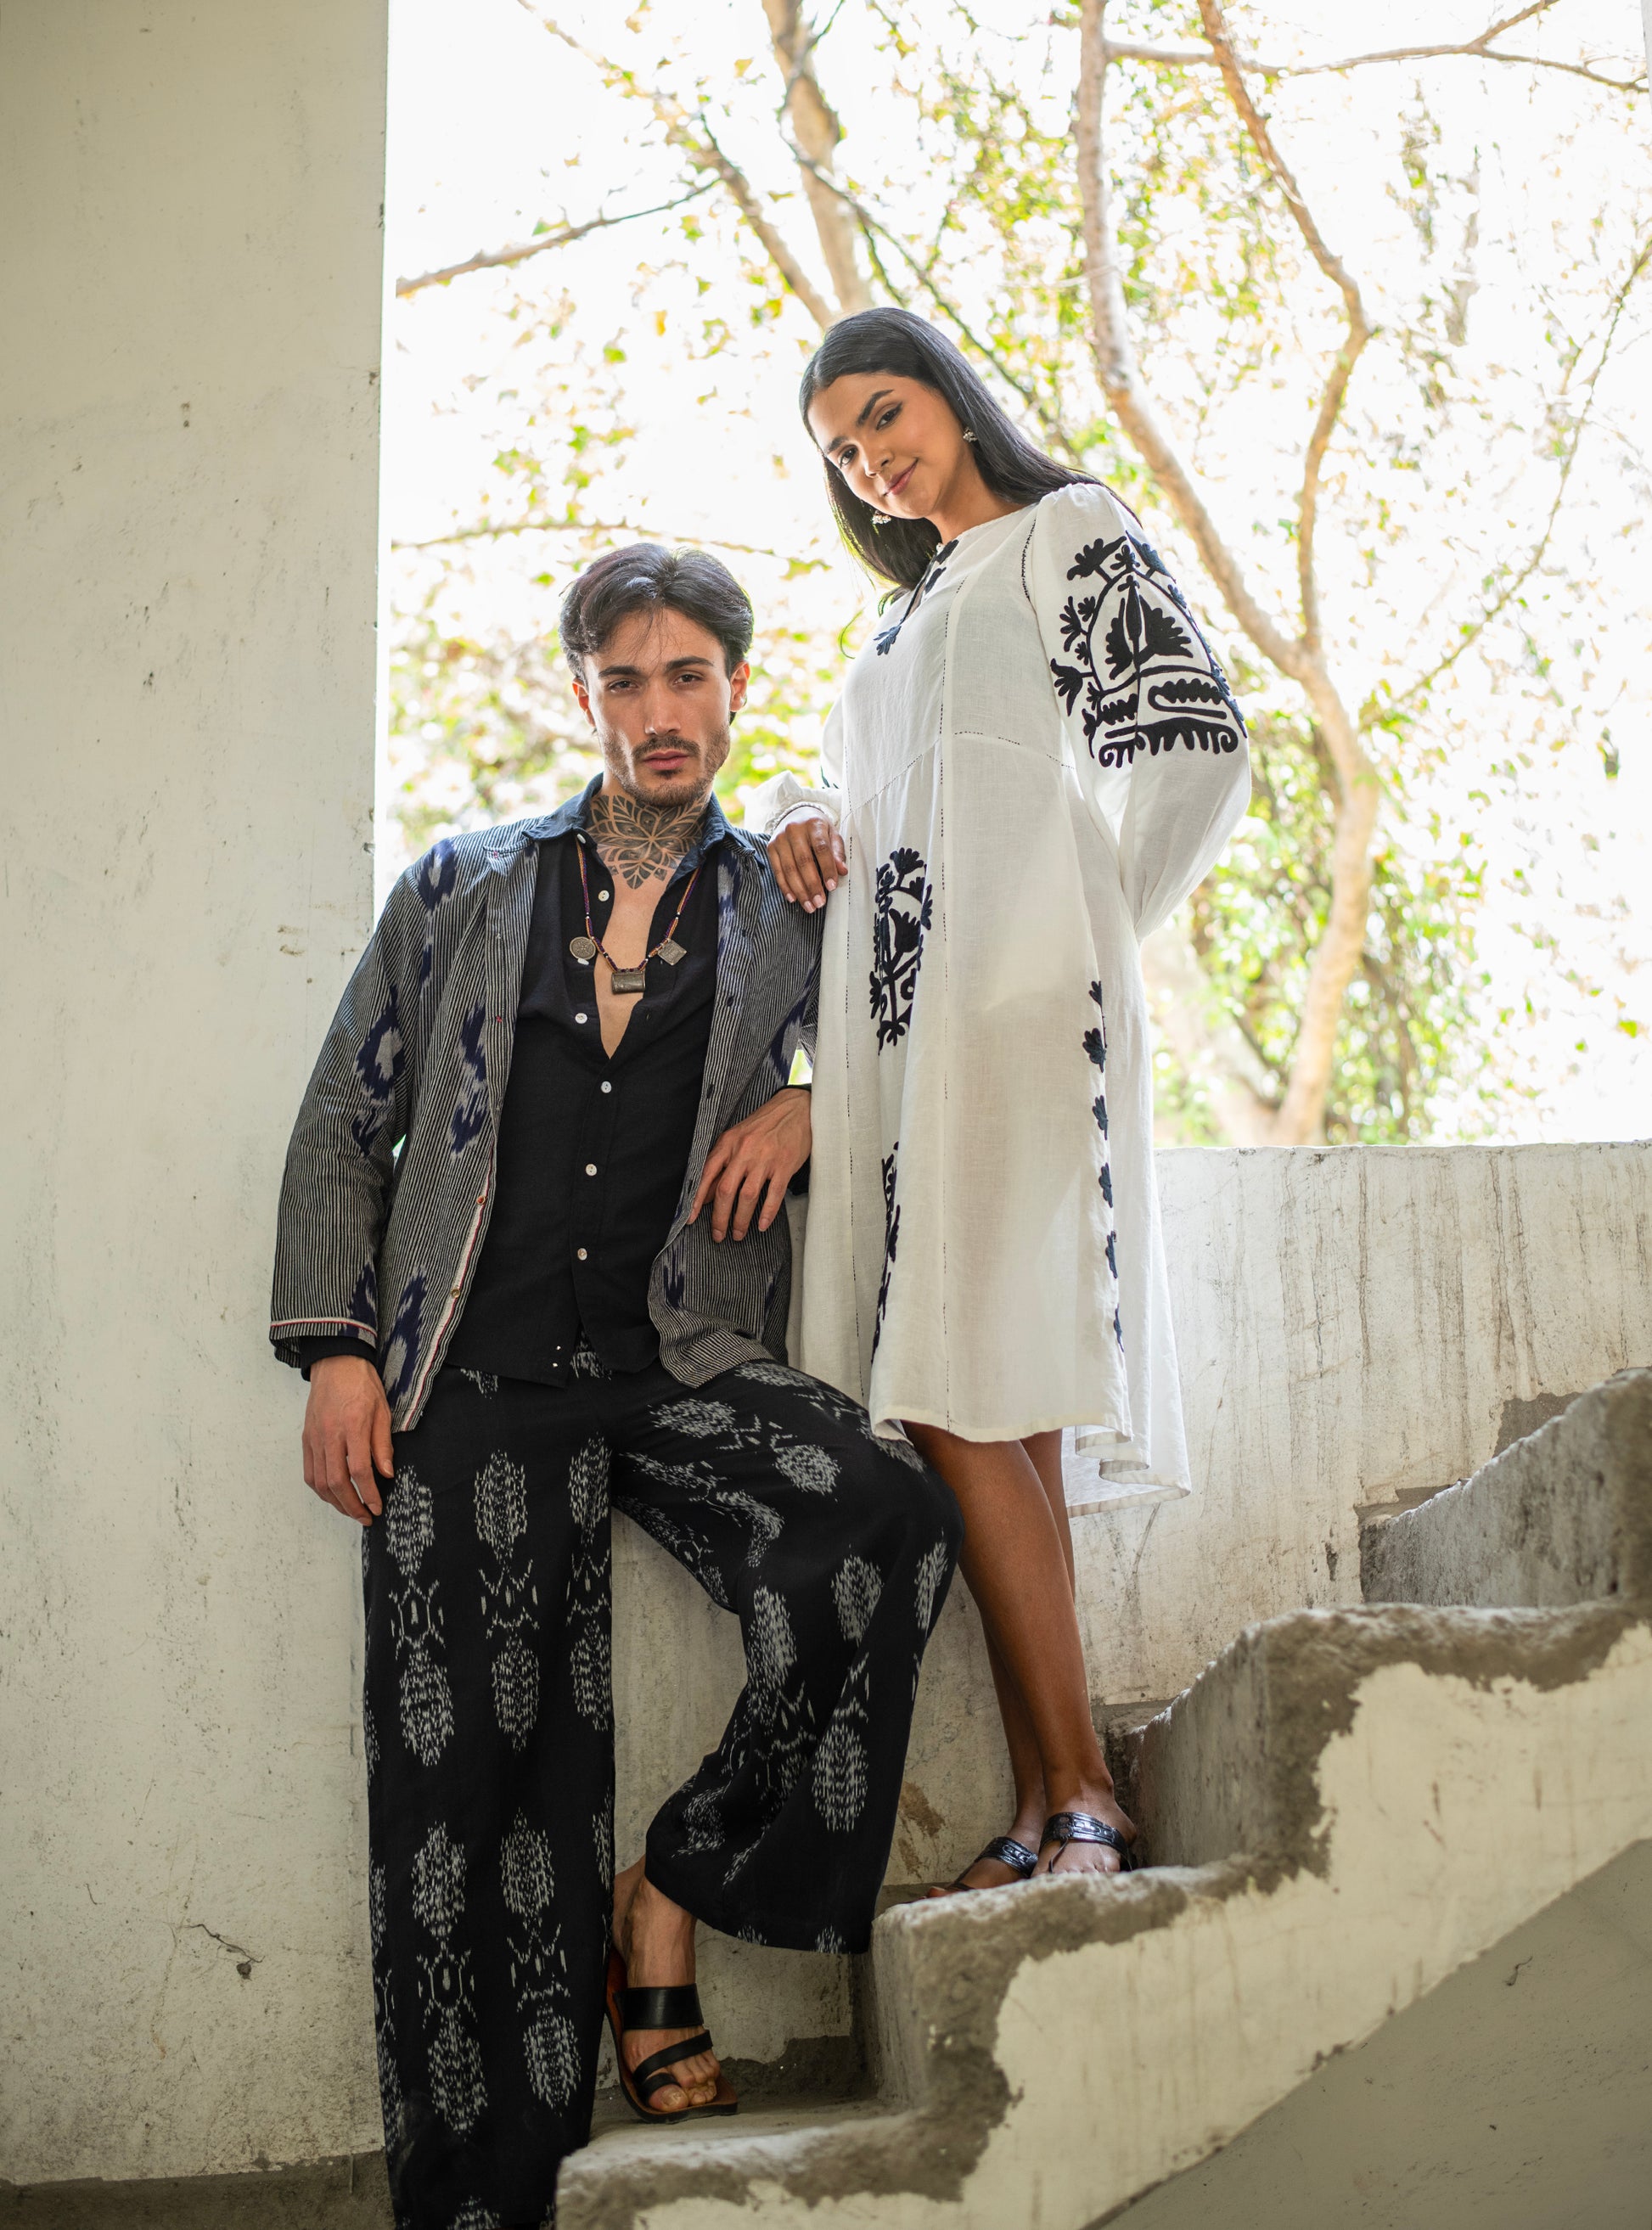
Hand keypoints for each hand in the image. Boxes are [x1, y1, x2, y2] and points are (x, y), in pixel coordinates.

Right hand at [302, 1354, 392, 1526]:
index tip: (377, 1508)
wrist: (335, 1364)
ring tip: (352, 1511)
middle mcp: (329, 1435)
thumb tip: (386, 1474)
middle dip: (352, 1506)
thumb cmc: (362, 1385)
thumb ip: (382, 1445)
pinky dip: (320, 1490)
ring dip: (336, 1503)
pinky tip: (333, 1496)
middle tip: (366, 1517)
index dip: (368, 1494)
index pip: (359, 1470)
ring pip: (320, 1482)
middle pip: (336, 1482)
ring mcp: (314, 1438)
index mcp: (352, 1426)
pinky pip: (309, 1472)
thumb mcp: (382, 1411)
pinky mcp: (306, 1439)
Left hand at [690, 1088, 811, 1242]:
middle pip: (726, 1190)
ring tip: (738, 1233)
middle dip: (720, 1218)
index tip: (691, 1218)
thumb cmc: (765, 1125)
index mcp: (728, 1143)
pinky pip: (774, 1194)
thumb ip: (723, 1163)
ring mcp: (765, 1159)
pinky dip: (767, 1213)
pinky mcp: (784, 1165)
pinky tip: (761, 1225)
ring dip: (741, 1219)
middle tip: (718, 1235)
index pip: (707, 1174)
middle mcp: (744, 1151)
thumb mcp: (738, 1138)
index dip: (697, 1199)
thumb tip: (709, 1192)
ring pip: (747, 1196)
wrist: (796, 1109)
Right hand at [767, 814, 845, 911]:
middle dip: (812, 885)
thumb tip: (842, 871)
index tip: (832, 887)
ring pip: (789, 869)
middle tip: (820, 903)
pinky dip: (785, 887)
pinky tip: (793, 898)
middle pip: (803, 862)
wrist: (796, 814)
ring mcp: (780, 839)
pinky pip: (777, 870)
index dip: (827, 869)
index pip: (821, 849)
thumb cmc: (817, 828)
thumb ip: (837, 852)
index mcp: (813, 824)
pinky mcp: (771, 847)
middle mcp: (794, 830)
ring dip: (799, 891)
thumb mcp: (832, 834)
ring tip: (809, 906)